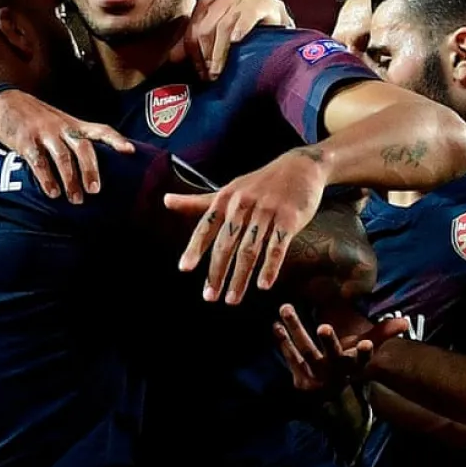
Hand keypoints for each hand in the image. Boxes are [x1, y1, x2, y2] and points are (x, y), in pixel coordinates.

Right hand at [0, 89, 133, 202]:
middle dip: (91, 170)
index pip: (101, 129)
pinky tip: (52, 193)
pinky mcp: (25, 141)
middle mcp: (62, 127)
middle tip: (95, 191)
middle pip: (83, 147)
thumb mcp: (60, 122)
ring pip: (63, 157)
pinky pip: (38, 161)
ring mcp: (44, 133)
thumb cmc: (36, 118)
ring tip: (76, 199)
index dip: (116, 140)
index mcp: (74, 124)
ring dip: (70, 180)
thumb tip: (94, 168)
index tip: (131, 151)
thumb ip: (76, 139)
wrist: (4, 102)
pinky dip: (46, 178)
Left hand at [164, 147, 327, 303]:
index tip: (184, 268)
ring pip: (250, 249)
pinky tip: (263, 285)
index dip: (195, 248)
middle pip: (226, 244)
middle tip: (209, 296)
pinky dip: (270, 267)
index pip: (206, 227)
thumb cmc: (259, 183)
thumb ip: (197, 202)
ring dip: (240, 277)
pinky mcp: (289, 219)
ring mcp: (267, 212)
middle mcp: (243, 205)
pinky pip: (277, 247)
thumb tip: (165, 201)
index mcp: (226, 199)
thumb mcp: (228, 189)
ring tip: (232, 299)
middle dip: (217, 272)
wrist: (300, 167)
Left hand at [169, 0, 294, 80]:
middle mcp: (220, 0)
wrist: (271, 13)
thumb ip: (194, 42)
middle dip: (205, 57)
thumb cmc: (242, 26)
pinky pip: (244, 19)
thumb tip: (172, 58)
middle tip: (209, 77)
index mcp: (205, 5)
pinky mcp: (258, 5)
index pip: (192, 32)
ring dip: (218, 53)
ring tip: (219, 72)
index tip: (199, 75)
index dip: (193, 56)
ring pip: (221, 28)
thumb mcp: (215, 33)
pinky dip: (238, 32)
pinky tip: (235, 45)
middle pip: (204, 31)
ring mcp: (239, 0)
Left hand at [273, 304, 408, 391]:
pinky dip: (282, 341)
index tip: (368, 344)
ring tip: (286, 308)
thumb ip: (383, 334)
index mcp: (354, 367)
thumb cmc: (348, 366)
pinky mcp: (300, 378)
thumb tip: (405, 322)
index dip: (365, 354)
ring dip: (297, 330)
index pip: (362, 360)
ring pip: (306, 352)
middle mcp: (336, 373)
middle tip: (323, 327)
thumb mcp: (364, 353)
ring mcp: (316, 376)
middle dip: (329, 343)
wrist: (329, 399)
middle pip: (332, 356)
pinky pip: (290, 357)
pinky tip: (275, 324)